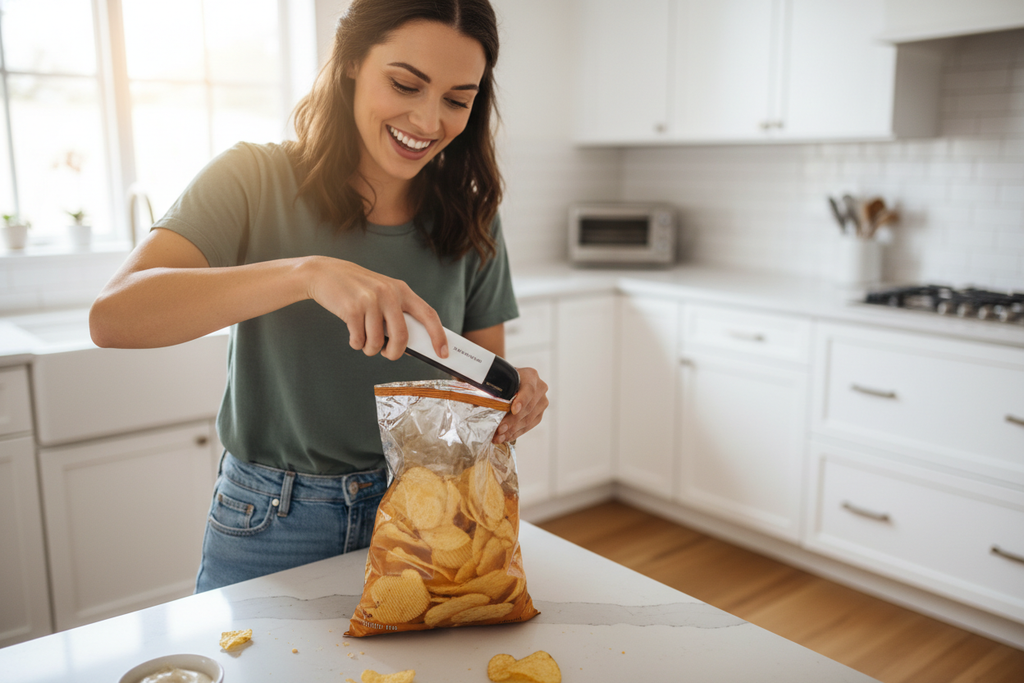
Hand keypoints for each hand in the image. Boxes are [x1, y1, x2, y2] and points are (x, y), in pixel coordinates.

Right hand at [304, 257, 446, 360]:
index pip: (428, 314)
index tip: (442, 353)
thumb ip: (398, 312)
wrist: (324, 273)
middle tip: (387, 354)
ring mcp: (370, 300)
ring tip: (364, 341)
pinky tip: (352, 335)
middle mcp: (389, 293)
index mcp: (401, 290)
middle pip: (402, 336)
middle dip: (395, 353)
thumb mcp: (383, 292)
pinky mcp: (352, 308)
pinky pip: (358, 340)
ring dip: (370, 349)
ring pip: (377, 342)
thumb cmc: (357, 289)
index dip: (438, 336)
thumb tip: (410, 344)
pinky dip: (356, 344)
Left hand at [494, 366, 547, 443]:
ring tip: (499, 437)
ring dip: (512, 430)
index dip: (522, 401)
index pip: (529, 390)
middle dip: (512, 421)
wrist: (513, 382)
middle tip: (499, 430)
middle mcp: (540, 388)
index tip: (513, 410)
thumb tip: (476, 403)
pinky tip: (505, 437)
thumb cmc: (503, 380)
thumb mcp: (498, 380)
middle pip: (528, 408)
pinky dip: (516, 433)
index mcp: (531, 376)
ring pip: (529, 419)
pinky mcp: (539, 414)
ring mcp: (542, 402)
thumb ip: (491, 390)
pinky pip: (529, 426)